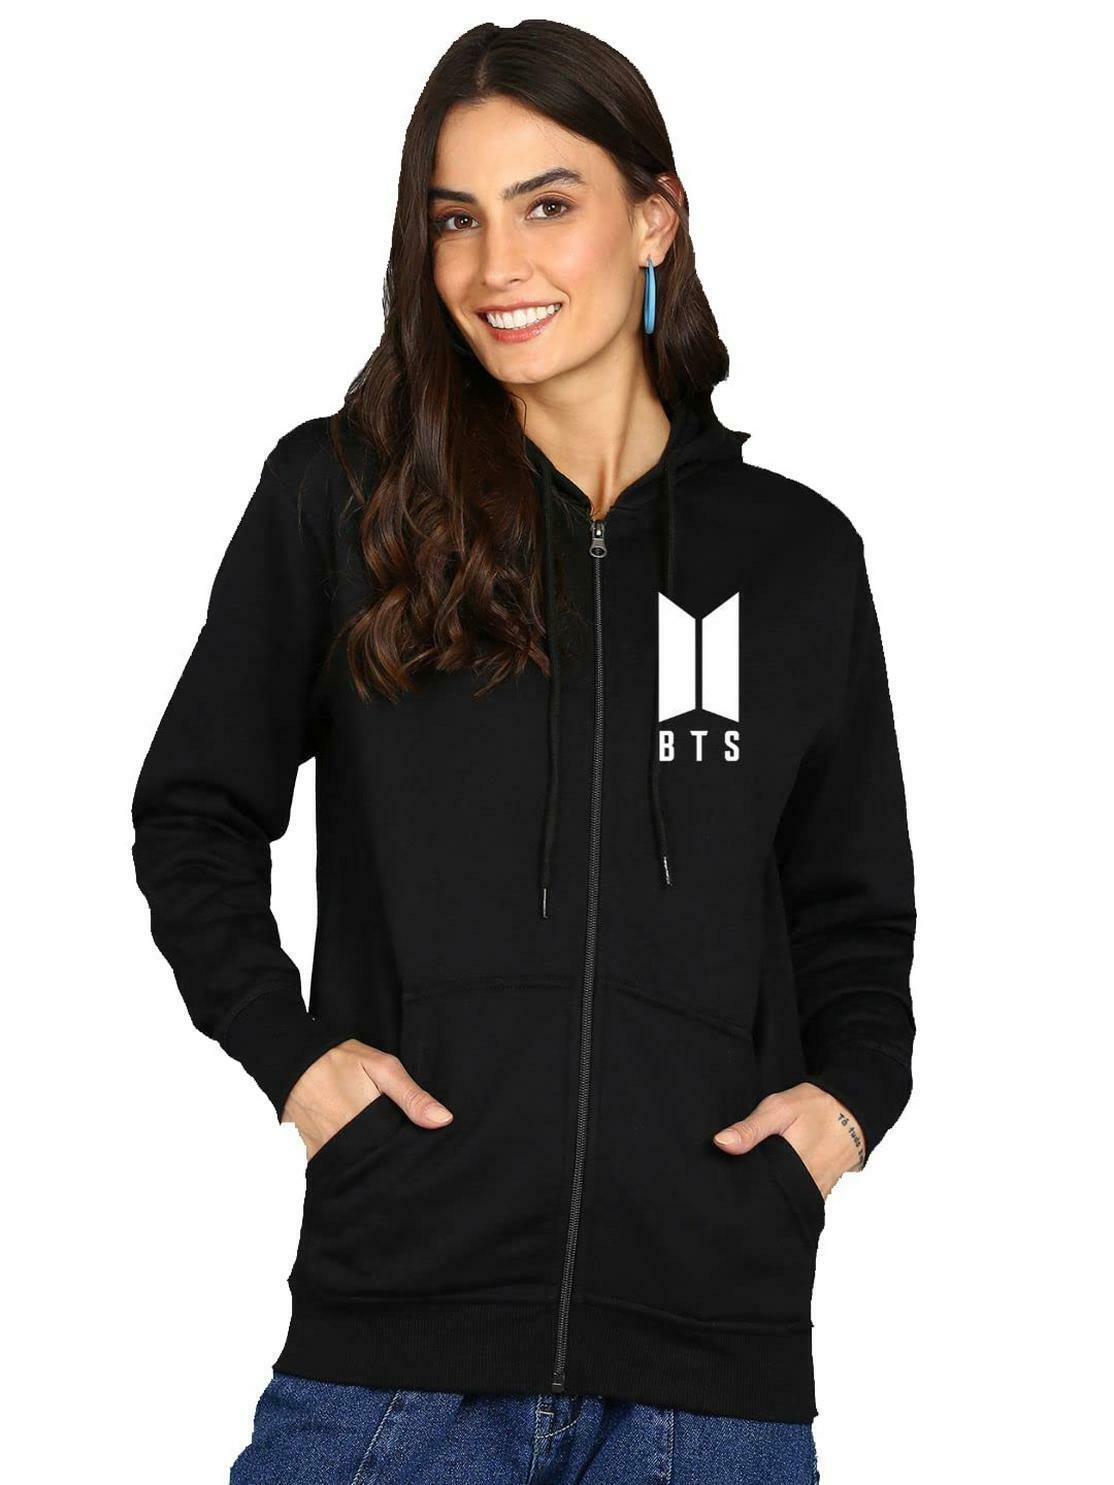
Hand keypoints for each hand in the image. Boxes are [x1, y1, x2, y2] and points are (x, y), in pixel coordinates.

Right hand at [281, 1038, 452, 1160]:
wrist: (293, 1061)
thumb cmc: (339, 1060)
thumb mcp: (382, 1068)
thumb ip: (412, 1096)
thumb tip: (443, 1120)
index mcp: (370, 1125)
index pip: (399, 1153)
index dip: (411, 1154)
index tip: (423, 1153)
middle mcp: (347, 1144)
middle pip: (378, 1164)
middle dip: (392, 1162)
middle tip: (403, 1154)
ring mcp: (327, 1152)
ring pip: (357, 1169)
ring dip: (369, 1164)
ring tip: (381, 1152)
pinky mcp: (312, 1155)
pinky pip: (334, 1169)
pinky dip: (347, 1165)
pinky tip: (357, 1155)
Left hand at [711, 1083, 865, 1197]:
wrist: (852, 1108)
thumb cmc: (815, 1107)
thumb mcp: (778, 1109)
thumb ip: (750, 1129)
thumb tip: (721, 1143)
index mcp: (793, 1168)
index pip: (760, 1191)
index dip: (743, 1188)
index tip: (728, 1183)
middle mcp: (808, 1186)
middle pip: (773, 1199)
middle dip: (757, 1193)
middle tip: (738, 1182)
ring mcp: (818, 1191)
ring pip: (788, 1201)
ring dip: (773, 1193)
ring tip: (757, 1181)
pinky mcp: (823, 1189)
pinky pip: (801, 1198)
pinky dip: (789, 1192)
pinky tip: (777, 1181)